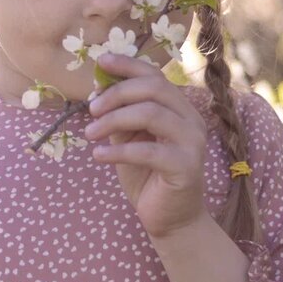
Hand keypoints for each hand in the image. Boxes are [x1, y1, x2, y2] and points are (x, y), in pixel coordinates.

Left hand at [84, 52, 208, 238]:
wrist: (170, 219)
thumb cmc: (147, 176)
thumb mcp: (129, 138)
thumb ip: (120, 114)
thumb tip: (96, 87)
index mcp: (179, 108)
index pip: (154, 76)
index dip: (127, 64)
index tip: (100, 62)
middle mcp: (191, 120)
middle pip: (153, 88)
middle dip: (116, 94)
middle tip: (90, 110)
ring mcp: (192, 142)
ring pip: (150, 114)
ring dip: (113, 120)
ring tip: (89, 134)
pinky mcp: (186, 167)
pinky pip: (146, 151)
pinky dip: (117, 151)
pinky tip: (99, 156)